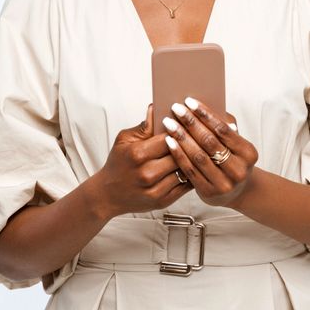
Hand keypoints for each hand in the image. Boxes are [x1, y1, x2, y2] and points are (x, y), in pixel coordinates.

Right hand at [95, 103, 192, 218]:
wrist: (107, 194)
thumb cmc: (117, 164)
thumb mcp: (124, 140)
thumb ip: (143, 126)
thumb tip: (155, 108)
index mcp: (138, 154)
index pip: (168, 138)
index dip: (180, 129)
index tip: (188, 123)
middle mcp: (147, 173)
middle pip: (179, 154)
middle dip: (190, 144)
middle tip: (200, 134)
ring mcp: (156, 189)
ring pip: (184, 170)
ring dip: (193, 160)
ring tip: (202, 149)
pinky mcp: (162, 201)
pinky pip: (185, 186)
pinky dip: (192, 175)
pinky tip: (196, 167)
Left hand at [162, 97, 257, 207]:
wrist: (238, 192)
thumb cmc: (232, 159)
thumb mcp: (236, 143)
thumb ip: (224, 125)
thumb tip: (202, 107)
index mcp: (248, 153)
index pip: (224, 129)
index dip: (206, 115)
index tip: (189, 101)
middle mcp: (238, 170)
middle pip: (209, 142)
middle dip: (191, 123)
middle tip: (176, 108)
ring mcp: (224, 184)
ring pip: (198, 156)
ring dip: (182, 137)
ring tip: (169, 123)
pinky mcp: (209, 193)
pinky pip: (190, 170)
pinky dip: (178, 154)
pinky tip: (169, 141)